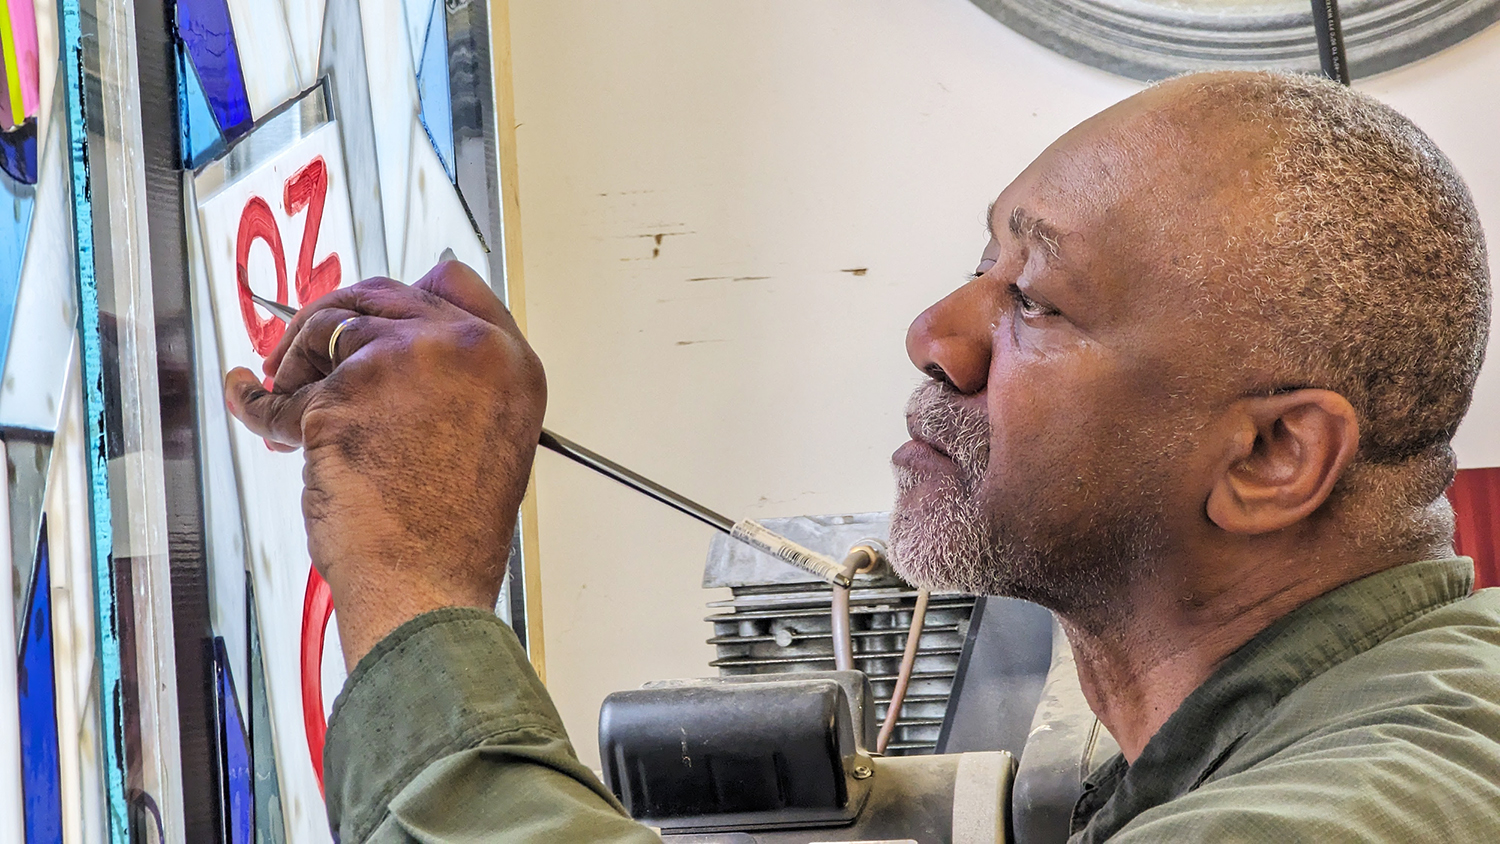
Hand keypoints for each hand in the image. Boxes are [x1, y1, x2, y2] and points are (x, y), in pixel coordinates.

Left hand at [223, 261, 545, 666]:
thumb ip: (457, 387)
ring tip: (286, 395)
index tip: (373, 311)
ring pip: (329, 326)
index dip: (403, 296)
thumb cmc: (450, 537)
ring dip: (297, 359)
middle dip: (335, 318)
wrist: (427, 584)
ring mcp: (407, 360)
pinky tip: (247, 397)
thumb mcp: (489, 441)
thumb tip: (399, 360)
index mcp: (510, 364)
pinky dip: (256, 398)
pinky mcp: (346, 387)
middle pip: (382, 295)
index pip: (453, 284)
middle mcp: (468, 349)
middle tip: (308, 349)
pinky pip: (285, 385)